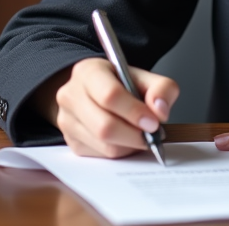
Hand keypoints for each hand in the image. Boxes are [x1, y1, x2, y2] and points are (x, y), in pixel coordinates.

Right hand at [40, 57, 178, 158]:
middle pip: (104, 126)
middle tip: (151, 135)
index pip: (110, 96)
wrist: (95, 92)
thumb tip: (160, 111)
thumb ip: (161, 88)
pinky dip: (119, 151)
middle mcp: (71, 95)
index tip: (153, 122)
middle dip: (134, 135)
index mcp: (89, 72)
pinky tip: (125, 140)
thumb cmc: (120, 84)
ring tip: (140, 135)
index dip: (134, 112)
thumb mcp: (144, 77)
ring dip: (129, 145)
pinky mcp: (71, 142)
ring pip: (104, 145)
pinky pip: (101, 156)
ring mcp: (67, 121)